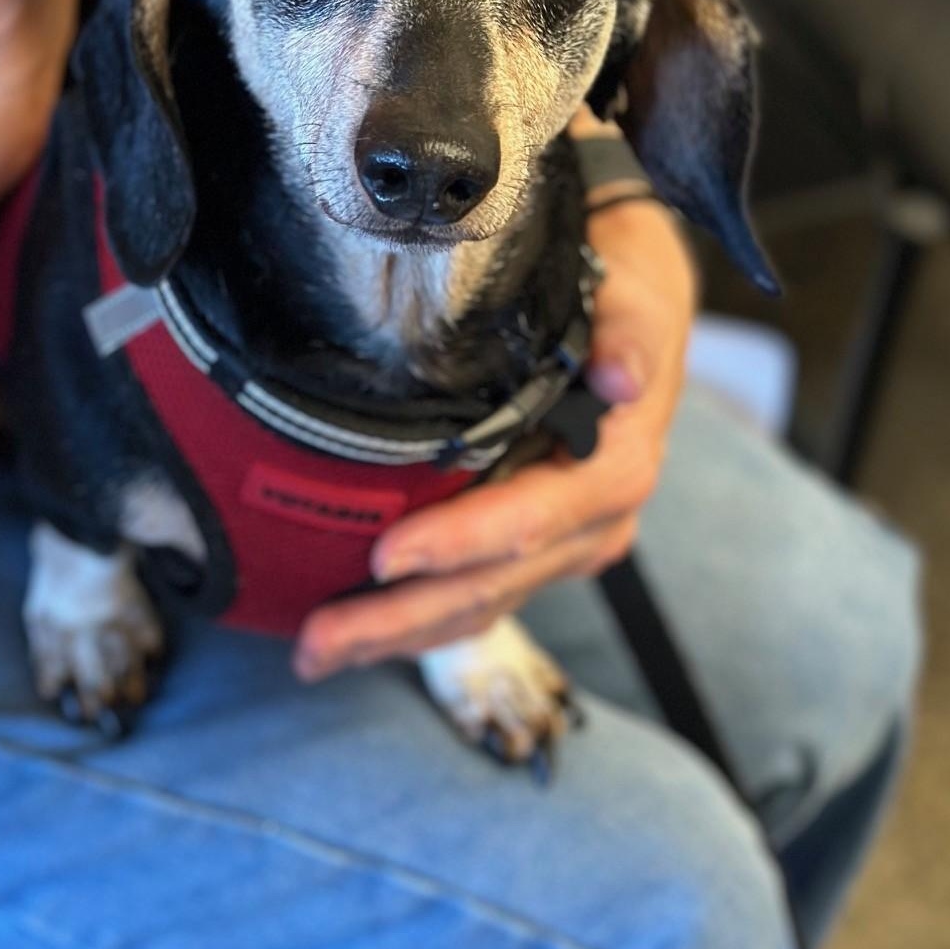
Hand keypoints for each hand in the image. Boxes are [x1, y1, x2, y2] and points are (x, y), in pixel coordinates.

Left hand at [293, 193, 696, 680]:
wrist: (635, 316)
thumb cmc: (620, 297)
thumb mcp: (632, 296)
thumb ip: (628, 331)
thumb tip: (622, 375)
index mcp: (614, 468)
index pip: (528, 522)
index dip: (456, 545)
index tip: (383, 557)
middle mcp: (592, 524)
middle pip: (491, 586)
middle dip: (402, 618)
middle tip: (318, 637)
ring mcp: (562, 547)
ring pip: (476, 608)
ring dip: (394, 636)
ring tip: (314, 652)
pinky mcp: (533, 553)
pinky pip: (473, 600)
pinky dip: (413, 624)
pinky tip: (352, 637)